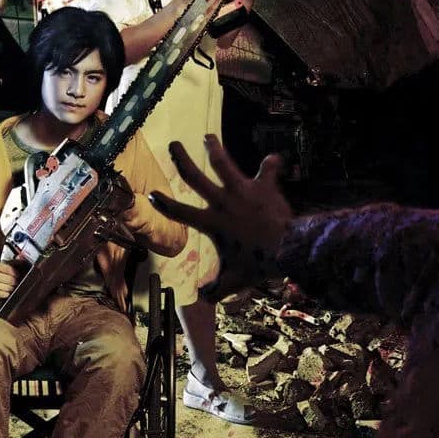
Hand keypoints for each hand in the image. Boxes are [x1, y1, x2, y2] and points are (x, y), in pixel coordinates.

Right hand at [0, 261, 19, 299]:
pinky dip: (4, 294)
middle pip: (7, 279)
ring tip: (12, 287)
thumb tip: (22, 260)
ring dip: (10, 288)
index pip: (8, 269)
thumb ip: (11, 263)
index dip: (15, 273)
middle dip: (14, 282)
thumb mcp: (1, 266)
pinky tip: (7, 293)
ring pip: (4, 287)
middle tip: (15, 283)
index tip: (17, 275)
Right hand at [148, 135, 291, 286]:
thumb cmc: (259, 265)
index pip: (180, 212)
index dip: (163, 204)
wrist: (287, 249)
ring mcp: (242, 191)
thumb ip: (217, 289)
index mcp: (213, 223)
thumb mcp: (234, 280)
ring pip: (224, 164)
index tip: (151, 194)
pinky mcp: (263, 187)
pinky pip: (268, 171)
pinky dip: (272, 165)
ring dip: (215, 149)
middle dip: (182, 159)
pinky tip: (275, 157)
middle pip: (195, 177)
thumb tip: (204, 300)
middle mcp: (223, 202)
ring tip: (208, 137)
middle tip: (173, 144)